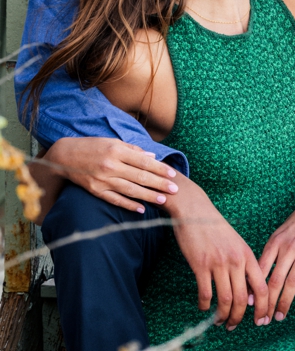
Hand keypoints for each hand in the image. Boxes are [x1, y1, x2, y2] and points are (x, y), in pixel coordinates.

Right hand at [42, 137, 177, 213]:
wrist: (64, 156)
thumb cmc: (92, 146)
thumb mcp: (113, 142)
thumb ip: (134, 150)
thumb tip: (153, 157)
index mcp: (117, 151)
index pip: (144, 162)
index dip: (160, 169)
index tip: (173, 174)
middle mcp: (110, 166)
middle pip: (140, 177)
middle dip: (159, 184)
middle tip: (175, 189)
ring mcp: (103, 180)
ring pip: (130, 190)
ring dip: (148, 196)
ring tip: (163, 199)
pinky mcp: (96, 191)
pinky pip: (115, 200)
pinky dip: (129, 205)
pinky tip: (141, 209)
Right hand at [169, 178, 268, 329]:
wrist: (195, 210)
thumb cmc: (216, 228)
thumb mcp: (237, 243)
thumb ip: (243, 264)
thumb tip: (247, 290)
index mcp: (248, 255)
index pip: (262, 287)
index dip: (263, 307)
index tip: (262, 320)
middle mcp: (236, 261)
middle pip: (243, 298)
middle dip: (240, 317)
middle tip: (235, 326)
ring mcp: (218, 263)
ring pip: (225, 299)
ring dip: (223, 315)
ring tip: (220, 322)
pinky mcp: (200, 265)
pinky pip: (205, 292)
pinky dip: (205, 305)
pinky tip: (204, 309)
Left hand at [258, 176, 294, 321]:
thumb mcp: (279, 234)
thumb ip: (270, 254)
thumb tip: (257, 278)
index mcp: (275, 243)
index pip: (260, 272)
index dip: (254, 291)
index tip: (248, 307)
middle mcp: (289, 249)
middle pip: (274, 281)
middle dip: (267, 303)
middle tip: (263, 320)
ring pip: (292, 284)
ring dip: (285, 303)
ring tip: (280, 316)